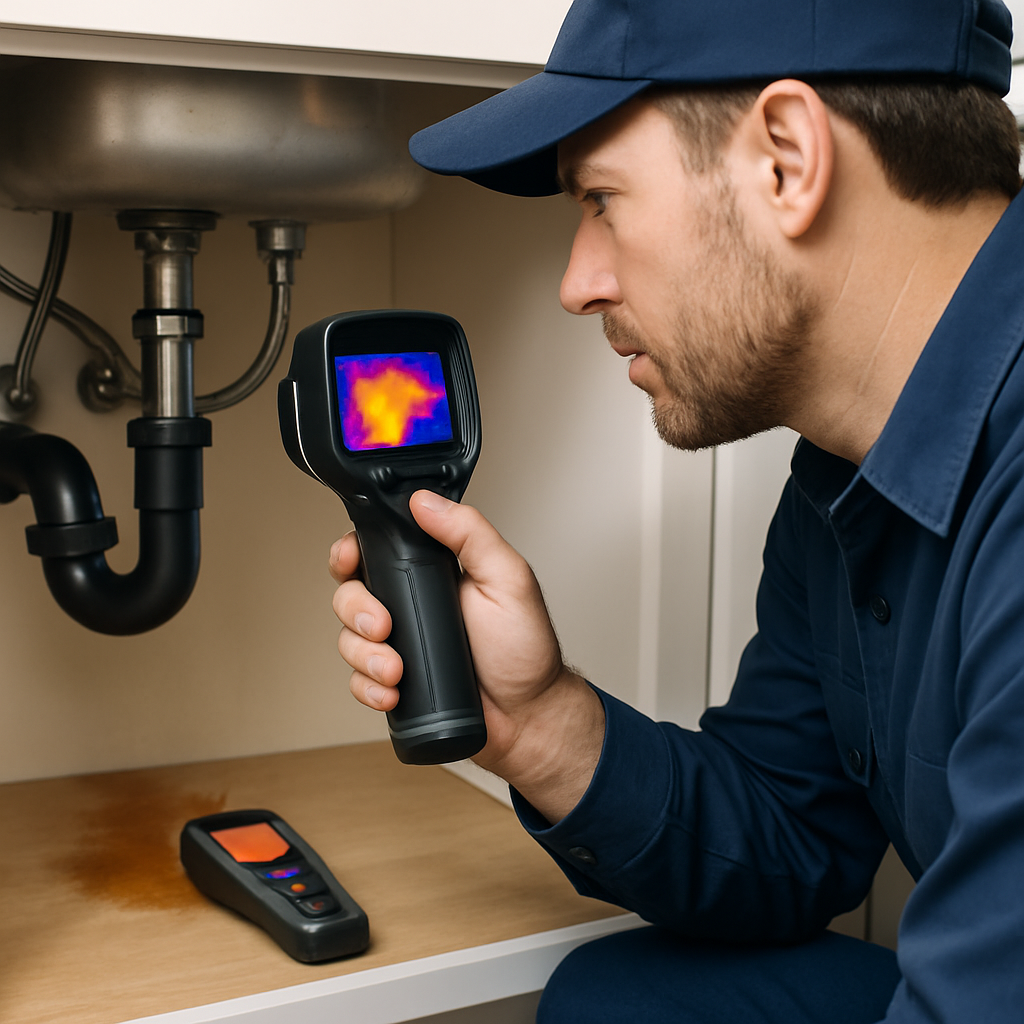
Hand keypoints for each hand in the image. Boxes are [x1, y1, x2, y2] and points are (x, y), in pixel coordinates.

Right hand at [330, 490, 604, 820]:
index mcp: (433, 571)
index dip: (352, 551)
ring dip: (363, 655)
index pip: (376, 549)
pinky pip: (358, 681)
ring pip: (349, 639)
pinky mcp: (394, 682)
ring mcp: (401, 644)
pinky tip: (391, 692)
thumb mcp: (508, 578)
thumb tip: (426, 501)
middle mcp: (411, 604)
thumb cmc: (526, 649)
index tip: (350, 559)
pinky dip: (367, 687)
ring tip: (395, 670)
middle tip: (383, 626)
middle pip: (351, 593)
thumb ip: (470, 533)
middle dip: (356, 610)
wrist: (528, 717)